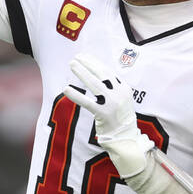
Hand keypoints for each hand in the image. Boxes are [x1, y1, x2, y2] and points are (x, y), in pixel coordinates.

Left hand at [63, 53, 152, 177]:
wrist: (126, 137)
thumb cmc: (119, 117)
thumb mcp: (121, 99)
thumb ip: (112, 87)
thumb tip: (95, 74)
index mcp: (124, 88)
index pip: (107, 71)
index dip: (95, 62)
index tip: (85, 56)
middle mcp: (119, 93)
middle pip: (101, 74)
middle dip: (88, 63)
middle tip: (76, 57)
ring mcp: (111, 103)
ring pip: (94, 84)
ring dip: (82, 72)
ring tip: (72, 64)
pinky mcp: (103, 113)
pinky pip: (87, 102)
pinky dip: (76, 95)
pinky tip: (66, 88)